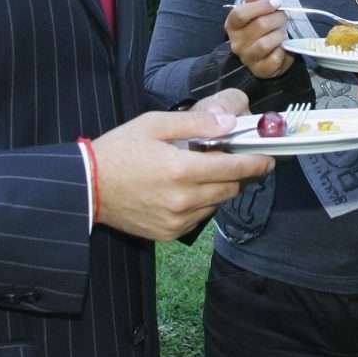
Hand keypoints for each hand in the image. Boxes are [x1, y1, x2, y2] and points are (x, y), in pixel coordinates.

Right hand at [91, 97, 273, 241]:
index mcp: (182, 170)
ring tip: (205, 171)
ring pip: (217, 204)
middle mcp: (183, 199)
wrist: (88, 186)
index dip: (257, 163)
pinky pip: (200, 217)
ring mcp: (177, 220)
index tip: (269, 158)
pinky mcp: (169, 233)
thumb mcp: (155, 124)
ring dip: (220, 188)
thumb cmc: (120, 149)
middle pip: (231, 188)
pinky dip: (202, 203)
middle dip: (240, 173)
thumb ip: (196, 124)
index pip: (235, 168)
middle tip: (238, 158)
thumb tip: (230, 124)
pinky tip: (188, 189)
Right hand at [224, 0, 292, 79]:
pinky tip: (283, 47)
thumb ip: (256, 2)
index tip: (276, 3)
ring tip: (283, 33)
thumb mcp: (259, 13)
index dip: (261, 6)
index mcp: (233, 26)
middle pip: (258, 25)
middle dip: (277, 18)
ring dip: (279, 35)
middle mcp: (236, 43)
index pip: (240, 14)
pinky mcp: (260, 70)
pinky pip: (274, 59)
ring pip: (265, 43)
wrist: (269, 55)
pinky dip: (282, 52)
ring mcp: (247, 58)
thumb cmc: (263, 30)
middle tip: (284, 17)